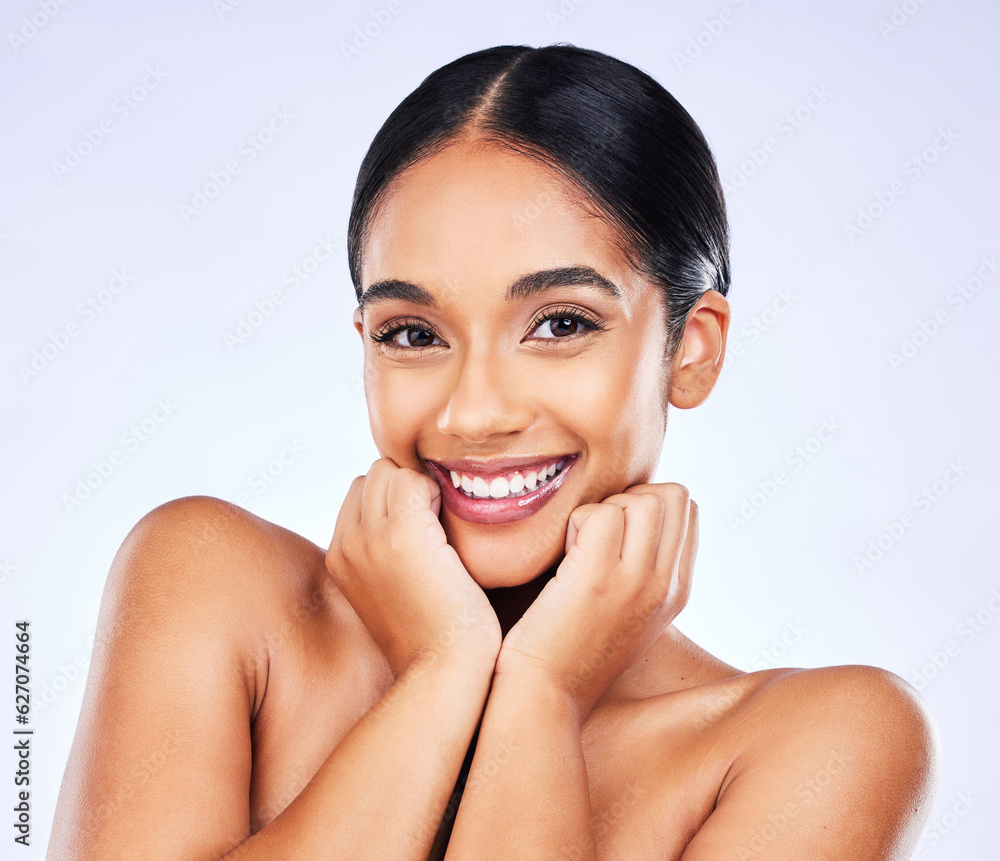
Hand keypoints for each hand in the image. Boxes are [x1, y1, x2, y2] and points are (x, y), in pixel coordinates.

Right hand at [326, 458, 501, 678]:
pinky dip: (436, 492)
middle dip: (406, 488)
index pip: (360, 493)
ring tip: (439, 531)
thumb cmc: (432, 635)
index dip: (395, 501)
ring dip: (420, 488)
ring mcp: (369, 539)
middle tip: (435, 527)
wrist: (444, 670)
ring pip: (389, 471)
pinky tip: (448, 530)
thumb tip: (404, 519)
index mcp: (338, 558)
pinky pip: (412, 479)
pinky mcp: (402, 535)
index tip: (423, 531)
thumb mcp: (390, 591)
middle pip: (373, 475)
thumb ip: (382, 555)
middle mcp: (345, 545)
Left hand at [496, 483, 695, 720]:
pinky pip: (602, 512)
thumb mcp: (625, 611)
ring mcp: (638, 582)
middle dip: (628, 497)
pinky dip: (576, 520)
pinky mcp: (598, 579)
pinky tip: (562, 554)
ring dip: (602, 508)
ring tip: (578, 548)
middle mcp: (667, 585)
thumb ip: (641, 568)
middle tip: (593, 535)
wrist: (543, 699)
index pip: (686, 509)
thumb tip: (630, 514)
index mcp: (677, 591)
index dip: (644, 505)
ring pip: (643, 498)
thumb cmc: (568, 649)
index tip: (610, 535)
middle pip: (672, 495)